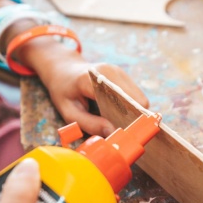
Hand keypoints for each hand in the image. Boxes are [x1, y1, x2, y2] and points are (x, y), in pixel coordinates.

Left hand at [23, 41, 148, 136]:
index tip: (129, 134)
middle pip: (137, 100)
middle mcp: (110, 72)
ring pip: (139, 98)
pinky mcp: (122, 74)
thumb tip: (113, 132)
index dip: (129, 118)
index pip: (123, 101)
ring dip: (133, 112)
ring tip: (120, 123)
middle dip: (134, 118)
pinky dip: (131, 106)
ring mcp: (118, 71)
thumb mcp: (69, 112)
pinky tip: (119, 113)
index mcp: (94, 80)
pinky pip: (135, 95)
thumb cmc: (64, 92)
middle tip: (125, 132)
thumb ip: (90, 123)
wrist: (63, 69)